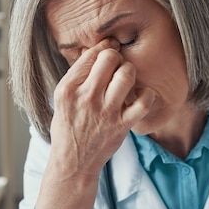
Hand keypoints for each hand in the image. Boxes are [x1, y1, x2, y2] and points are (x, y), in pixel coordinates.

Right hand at [49, 38, 153, 178]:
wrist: (73, 161)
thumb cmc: (68, 126)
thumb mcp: (61, 98)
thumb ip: (77, 75)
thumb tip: (95, 50)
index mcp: (68, 88)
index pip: (91, 54)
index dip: (104, 47)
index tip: (109, 49)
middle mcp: (86, 97)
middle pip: (110, 58)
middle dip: (117, 56)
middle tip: (117, 65)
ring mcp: (106, 111)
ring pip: (127, 74)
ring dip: (129, 72)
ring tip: (125, 79)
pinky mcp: (122, 124)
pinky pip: (144, 101)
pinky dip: (147, 94)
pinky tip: (139, 96)